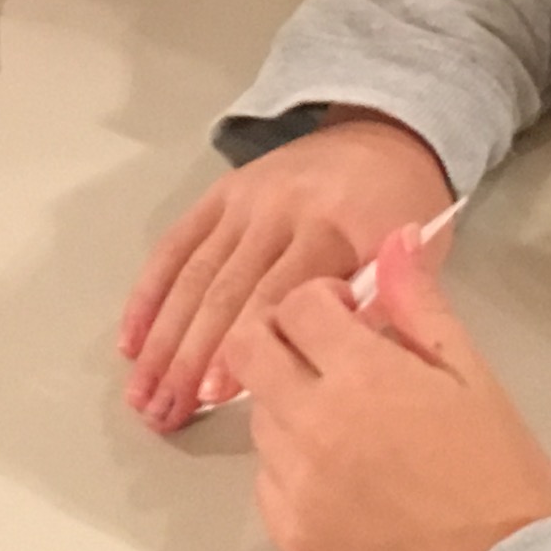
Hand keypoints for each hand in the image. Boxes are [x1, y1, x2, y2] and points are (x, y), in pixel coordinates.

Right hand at [118, 111, 454, 429]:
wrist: (387, 137)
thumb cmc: (405, 215)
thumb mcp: (418, 259)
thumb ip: (380, 309)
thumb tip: (326, 368)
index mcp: (335, 225)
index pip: (277, 293)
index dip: (243, 345)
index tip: (214, 397)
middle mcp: (282, 208)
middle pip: (224, 290)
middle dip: (188, 357)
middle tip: (164, 413)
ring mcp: (246, 199)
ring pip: (193, 275)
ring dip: (162, 340)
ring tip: (142, 396)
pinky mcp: (220, 194)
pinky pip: (176, 245)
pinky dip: (149, 295)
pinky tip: (132, 342)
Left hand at [228, 223, 550, 550]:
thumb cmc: (502, 476)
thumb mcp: (474, 379)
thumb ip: (422, 307)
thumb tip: (395, 238)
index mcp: (363, 376)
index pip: (297, 304)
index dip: (321, 298)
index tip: (349, 316)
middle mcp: (313, 424)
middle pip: (247, 349)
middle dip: (278, 336)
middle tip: (320, 354)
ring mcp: (294, 484)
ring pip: (257, 416)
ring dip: (288, 403)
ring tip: (345, 424)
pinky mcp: (289, 534)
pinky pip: (267, 479)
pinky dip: (292, 466)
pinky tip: (342, 478)